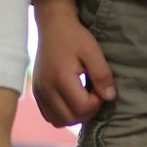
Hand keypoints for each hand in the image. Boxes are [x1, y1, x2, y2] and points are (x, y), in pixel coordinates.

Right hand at [30, 0, 113, 126]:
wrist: (52, 25)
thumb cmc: (74, 36)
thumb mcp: (93, 51)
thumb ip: (102, 75)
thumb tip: (109, 97)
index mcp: (60, 78)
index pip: (82, 108)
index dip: (97, 102)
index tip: (100, 87)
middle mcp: (46, 89)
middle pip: (70, 118)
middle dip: (87, 111)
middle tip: (93, 93)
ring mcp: (39, 92)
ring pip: (58, 121)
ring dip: (74, 115)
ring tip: (82, 97)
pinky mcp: (36, 93)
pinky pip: (49, 116)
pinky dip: (62, 113)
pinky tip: (71, 99)